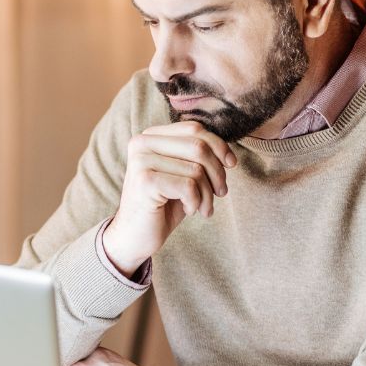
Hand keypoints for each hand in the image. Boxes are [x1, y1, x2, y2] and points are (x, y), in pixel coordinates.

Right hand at [103, 120, 236, 275]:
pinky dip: (196, 203)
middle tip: (220, 193)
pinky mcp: (145, 182)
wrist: (134, 237)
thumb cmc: (163, 205)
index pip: (194, 129)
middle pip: (198, 147)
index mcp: (150, 136)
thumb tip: (228, 154)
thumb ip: (197, 157)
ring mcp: (141, 161)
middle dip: (218, 172)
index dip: (219, 146)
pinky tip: (188, 210)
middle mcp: (142, 143)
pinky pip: (189, 187)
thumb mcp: (182, 175)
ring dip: (207, 194)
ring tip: (202, 207)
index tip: (231, 165)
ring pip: (196, 169)